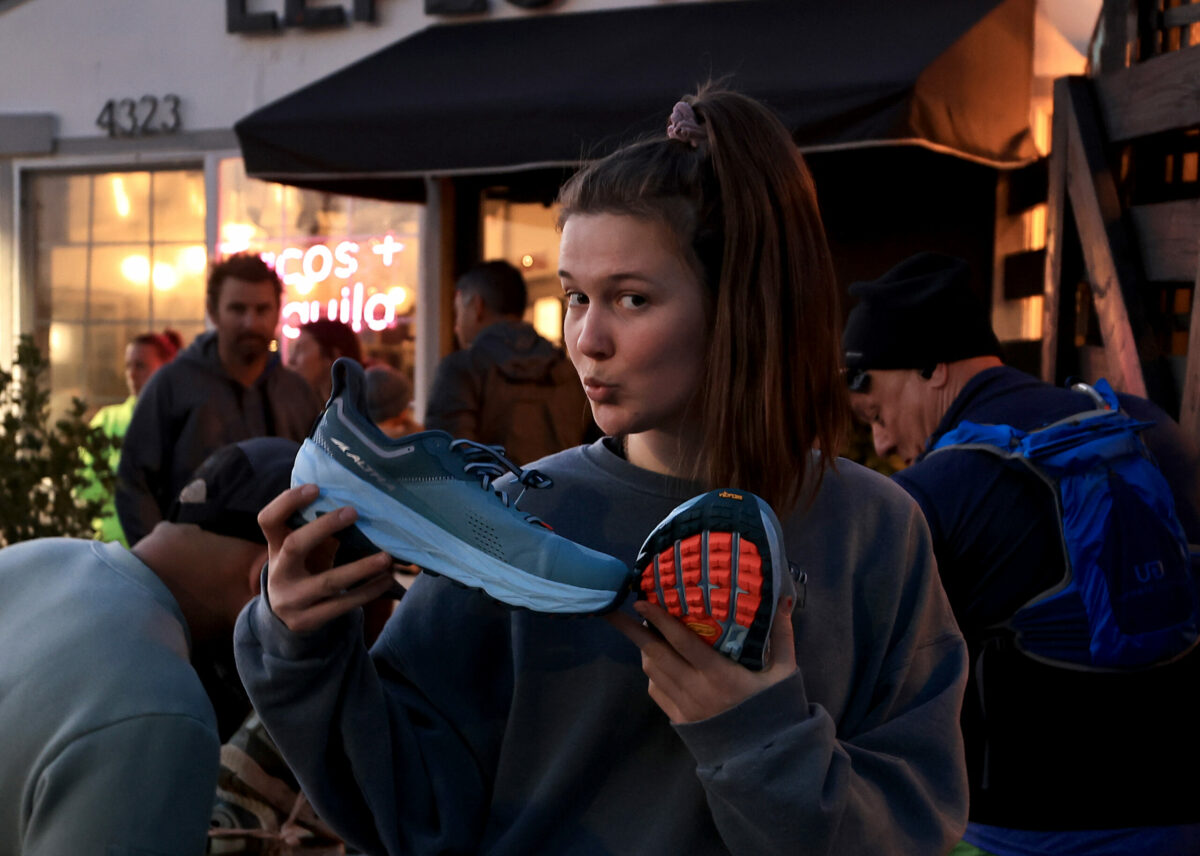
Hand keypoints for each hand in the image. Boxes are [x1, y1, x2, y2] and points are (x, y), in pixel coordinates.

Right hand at [257, 483, 395, 632]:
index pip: (268, 520)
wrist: (288, 617)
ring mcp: (290, 600)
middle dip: (324, 527)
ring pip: (328, 582)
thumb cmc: (304, 569)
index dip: (288, 502)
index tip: (315, 487)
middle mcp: (278, 573)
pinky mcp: (307, 621)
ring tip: (387, 557)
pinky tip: (387, 579)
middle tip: (354, 512)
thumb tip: (360, 503)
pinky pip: (342, 605)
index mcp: (275, 547)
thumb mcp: (302, 550)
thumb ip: (318, 531)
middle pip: (295, 545)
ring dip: (361, 568)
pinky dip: (368, 591)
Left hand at [606, 597, 797, 723]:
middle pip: (654, 654)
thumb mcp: (785, 673)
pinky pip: (656, 690)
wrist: (765, 759)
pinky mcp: (678, 720)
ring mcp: (683, 706)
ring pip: (652, 671)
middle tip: (613, 610)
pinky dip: (653, 672)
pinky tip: (659, 661)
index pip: (680, 640)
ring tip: (644, 630)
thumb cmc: (774, 711)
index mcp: (718, 674)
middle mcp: (694, 688)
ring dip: (644, 648)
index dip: (658, 619)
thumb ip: (782, 637)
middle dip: (630, 630)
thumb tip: (784, 601)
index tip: (639, 601)